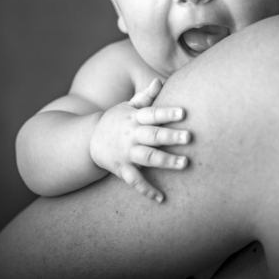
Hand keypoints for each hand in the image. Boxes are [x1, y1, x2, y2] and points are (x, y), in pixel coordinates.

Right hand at [89, 78, 189, 202]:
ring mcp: (127, 153)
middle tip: (189, 136)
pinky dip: (146, 190)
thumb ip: (145, 96)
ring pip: (147, 158)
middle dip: (170, 136)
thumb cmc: (116, 120)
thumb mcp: (127, 106)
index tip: (183, 112)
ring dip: (165, 161)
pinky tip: (161, 198)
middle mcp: (131, 135)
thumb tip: (159, 80)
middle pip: (153, 135)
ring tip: (184, 163)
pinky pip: (134, 181)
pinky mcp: (122, 169)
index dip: (167, 113)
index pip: (152, 113)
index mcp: (134, 118)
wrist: (89, 140)